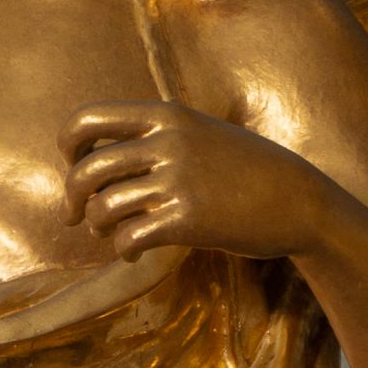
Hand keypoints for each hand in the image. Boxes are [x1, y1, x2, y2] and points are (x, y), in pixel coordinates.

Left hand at [62, 101, 336, 261]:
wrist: (298, 200)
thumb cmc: (245, 171)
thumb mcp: (201, 133)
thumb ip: (155, 136)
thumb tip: (95, 158)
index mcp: (166, 115)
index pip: (88, 119)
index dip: (68, 146)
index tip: (74, 166)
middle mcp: (168, 143)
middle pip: (87, 170)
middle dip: (72, 198)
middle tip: (75, 216)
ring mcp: (178, 181)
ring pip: (103, 207)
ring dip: (99, 226)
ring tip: (114, 232)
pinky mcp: (188, 220)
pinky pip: (129, 238)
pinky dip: (123, 250)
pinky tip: (134, 252)